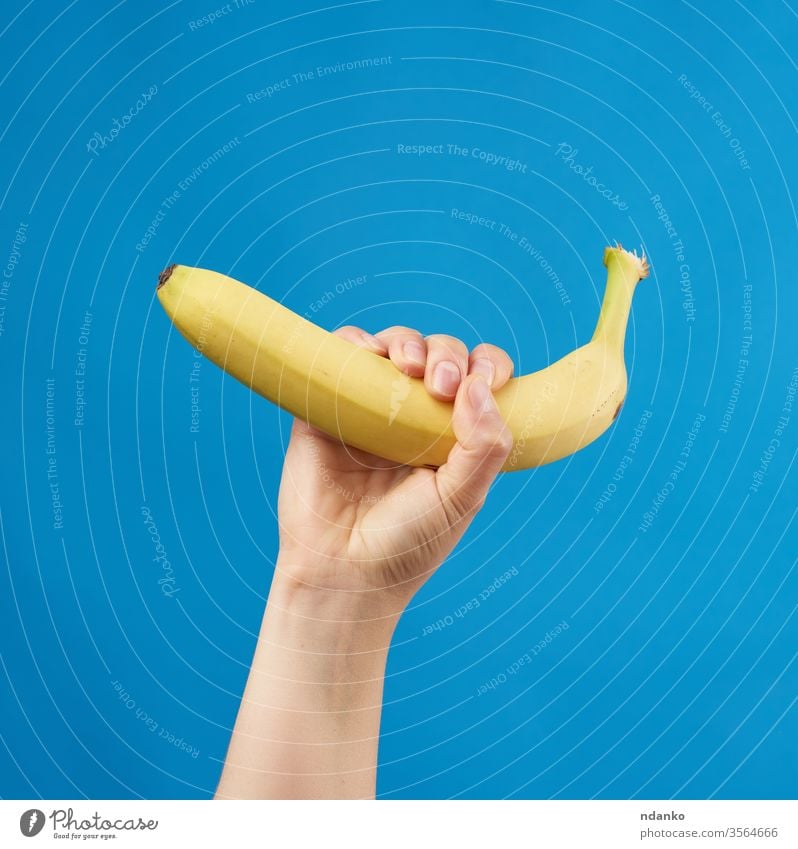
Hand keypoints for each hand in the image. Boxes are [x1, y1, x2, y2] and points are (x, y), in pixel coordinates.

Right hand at [274, 325, 513, 616]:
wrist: (341, 572)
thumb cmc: (407, 543)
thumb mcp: (462, 499)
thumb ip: (483, 445)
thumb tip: (481, 385)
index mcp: (453, 434)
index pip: (479, 380)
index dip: (488, 366)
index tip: (488, 379)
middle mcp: (414, 416)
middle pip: (439, 355)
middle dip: (448, 356)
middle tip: (442, 384)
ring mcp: (370, 409)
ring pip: (394, 347)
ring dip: (407, 342)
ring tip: (409, 366)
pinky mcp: (327, 407)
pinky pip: (340, 356)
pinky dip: (354, 342)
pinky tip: (367, 353)